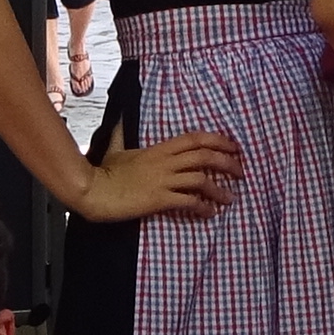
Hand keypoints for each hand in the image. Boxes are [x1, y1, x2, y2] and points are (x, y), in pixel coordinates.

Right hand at [77, 126, 245, 226]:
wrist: (93, 190)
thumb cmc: (104, 172)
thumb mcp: (116, 149)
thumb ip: (122, 136)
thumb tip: (119, 122)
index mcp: (158, 149)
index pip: (194, 139)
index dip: (218, 140)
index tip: (233, 146)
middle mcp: (165, 162)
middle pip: (204, 156)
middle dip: (227, 162)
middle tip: (241, 171)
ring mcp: (163, 180)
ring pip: (201, 180)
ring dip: (219, 189)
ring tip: (230, 198)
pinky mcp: (159, 199)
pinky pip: (188, 201)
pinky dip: (203, 207)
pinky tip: (210, 212)